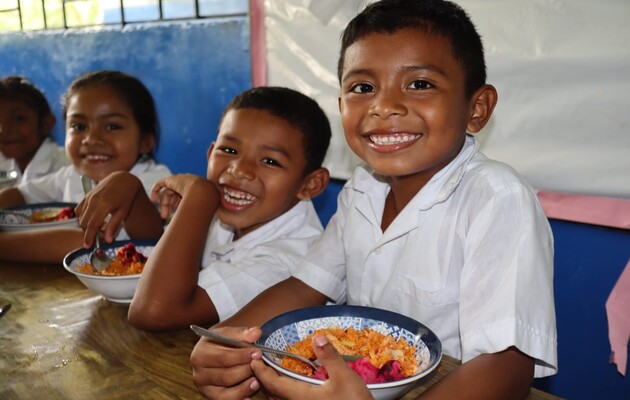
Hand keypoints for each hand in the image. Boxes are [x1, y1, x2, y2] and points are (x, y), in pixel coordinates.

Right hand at [75, 171, 142, 246]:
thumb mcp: (122, 212)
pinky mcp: (86, 195)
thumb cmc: (126, 197)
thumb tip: (107, 241)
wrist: (123, 180)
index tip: (88, 246)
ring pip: (80, 217)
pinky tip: (93, 218)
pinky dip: (82, 216)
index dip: (89, 237)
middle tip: (96, 237)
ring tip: (98, 226)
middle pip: (83, 223)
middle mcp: (93, 201)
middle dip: (87, 233)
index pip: (92, 226)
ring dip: (85, 225)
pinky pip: (79, 209)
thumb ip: (113, 226)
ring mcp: (89, 197)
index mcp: (104, 205)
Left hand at [150, 174, 213, 218]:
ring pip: (168, 193)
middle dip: (169, 206)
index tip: (175, 213)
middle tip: (165, 217)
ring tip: (164, 216)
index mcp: (194, 189)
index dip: (177, 205)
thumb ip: (191, 212)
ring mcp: (179, 181)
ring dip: (164, 204)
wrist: (203, 191)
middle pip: (174, 195)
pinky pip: (160, 183)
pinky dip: (155, 191)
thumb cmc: (203, 203)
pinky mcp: (171, 179)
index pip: (182, 196)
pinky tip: (153, 200)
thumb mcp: (196, 208)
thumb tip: (188, 223)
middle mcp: (186, 183)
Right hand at [191, 326, 263, 399]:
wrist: (215, 350)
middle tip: (260, 366)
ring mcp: (204, 387)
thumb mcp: (229, 333)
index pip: (223, 358)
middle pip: (226, 376)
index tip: (258, 353)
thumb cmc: (222, 341)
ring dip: (245, 387)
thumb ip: (242, 333)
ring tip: (258, 380)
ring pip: (227, 392)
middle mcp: (199, 372)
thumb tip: (256, 332)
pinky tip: (250, 394)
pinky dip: (240, 398)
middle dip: (246, 371)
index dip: (242, 356)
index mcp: (200, 354)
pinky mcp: (211, 397)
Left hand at [251, 334, 372, 399]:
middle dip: (262, 379)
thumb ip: (329, 357)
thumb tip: (317, 337)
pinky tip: (290, 387)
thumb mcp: (345, 377)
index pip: (272, 383)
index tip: (254, 358)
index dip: (260, 370)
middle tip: (258, 363)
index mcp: (300, 396)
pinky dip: (282, 394)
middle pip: (272, 394)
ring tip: (271, 374)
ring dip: (272, 388)